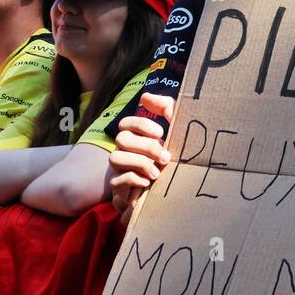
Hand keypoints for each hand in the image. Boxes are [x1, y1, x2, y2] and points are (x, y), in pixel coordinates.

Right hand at [109, 93, 174, 227]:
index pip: (126, 122)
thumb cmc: (176, 163)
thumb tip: (145, 96)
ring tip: (157, 173)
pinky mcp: (120, 191)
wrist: (179, 198)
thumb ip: (166, 110)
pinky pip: (116, 182)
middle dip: (145, 146)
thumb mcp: (177, 134)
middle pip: (121, 139)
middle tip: (165, 156)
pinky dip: (133, 180)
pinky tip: (148, 183)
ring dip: (138, 163)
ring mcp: (121, 171)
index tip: (161, 133)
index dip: (141, 125)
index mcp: (138, 139)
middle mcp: (126, 152)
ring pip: (115, 158)